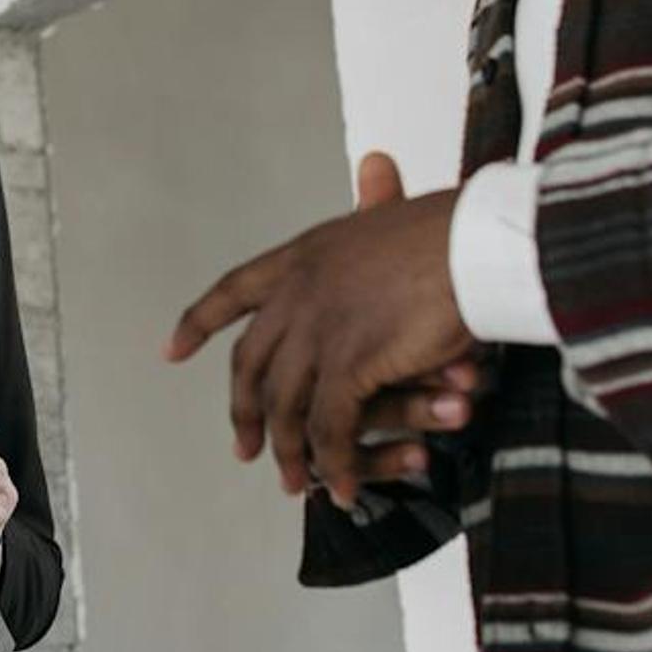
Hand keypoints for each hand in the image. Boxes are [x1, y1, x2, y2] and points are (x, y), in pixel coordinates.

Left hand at [167, 151, 476, 508]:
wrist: (477, 243)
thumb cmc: (452, 227)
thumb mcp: (395, 211)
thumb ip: (376, 201)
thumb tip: (372, 163)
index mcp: (304, 255)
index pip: (234, 291)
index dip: (200, 322)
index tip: (173, 351)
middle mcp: (298, 292)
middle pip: (252, 363)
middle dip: (244, 412)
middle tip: (246, 450)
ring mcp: (319, 329)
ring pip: (286, 405)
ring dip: (292, 453)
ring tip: (297, 485)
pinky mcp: (349, 364)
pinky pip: (329, 428)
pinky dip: (334, 464)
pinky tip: (340, 487)